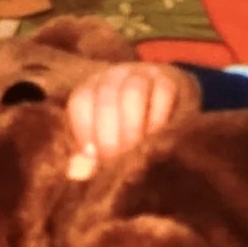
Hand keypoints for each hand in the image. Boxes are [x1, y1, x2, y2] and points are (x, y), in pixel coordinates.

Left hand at [66, 62, 191, 177]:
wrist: (169, 105)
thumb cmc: (125, 129)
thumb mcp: (103, 140)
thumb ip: (89, 157)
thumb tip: (77, 172)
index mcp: (91, 88)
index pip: (81, 101)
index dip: (84, 130)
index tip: (92, 156)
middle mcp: (114, 76)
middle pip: (106, 99)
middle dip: (109, 136)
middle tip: (115, 161)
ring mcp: (142, 74)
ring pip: (133, 92)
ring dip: (132, 127)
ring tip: (134, 151)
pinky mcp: (169, 78)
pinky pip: (162, 93)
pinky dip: (157, 119)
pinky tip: (155, 137)